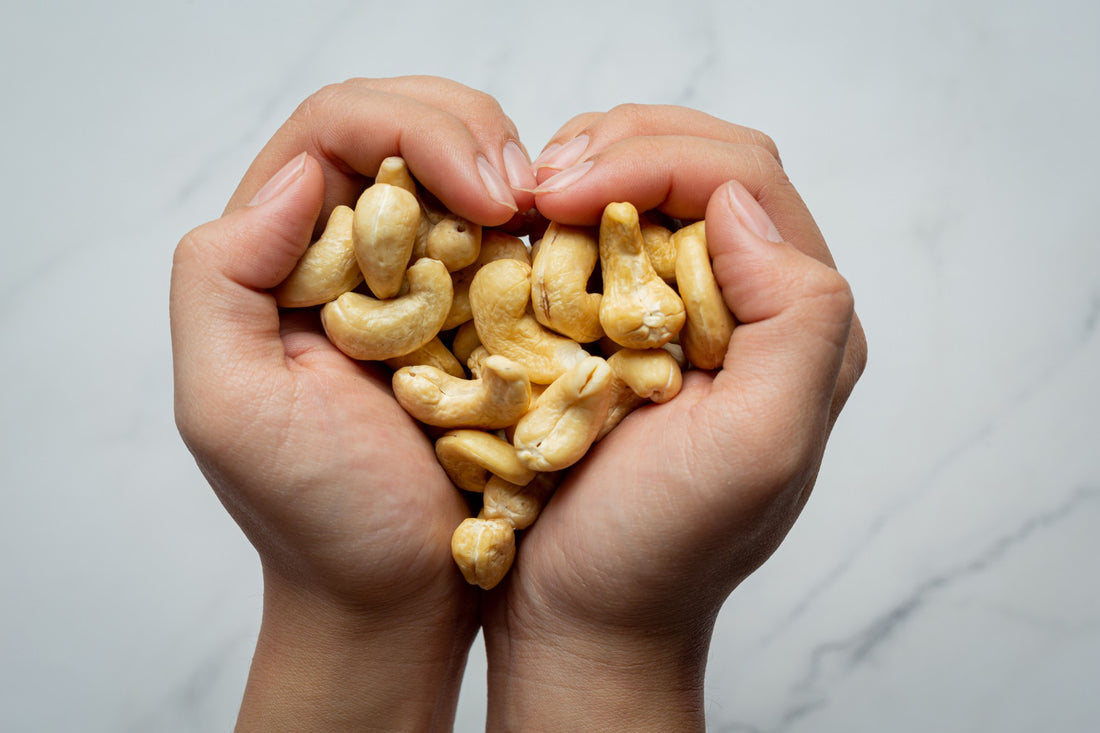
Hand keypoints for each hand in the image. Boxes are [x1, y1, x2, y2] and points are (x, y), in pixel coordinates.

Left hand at [169, 77, 535, 731]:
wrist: (394, 595)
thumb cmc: (317, 518)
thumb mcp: (230, 406)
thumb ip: (224, 277)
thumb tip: (304, 177)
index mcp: (279, 257)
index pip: (335, 129)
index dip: (410, 128)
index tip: (482, 197)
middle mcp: (345, 250)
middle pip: (401, 123)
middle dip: (467, 133)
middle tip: (519, 198)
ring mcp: (418, 275)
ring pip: (462, 162)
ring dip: (508, 167)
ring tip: (543, 211)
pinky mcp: (480, 308)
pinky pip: (510, 230)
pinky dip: (540, 219)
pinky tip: (560, 240)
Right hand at [481, 105, 866, 730]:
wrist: (583, 615)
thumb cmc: (658, 551)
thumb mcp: (757, 450)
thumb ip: (794, 321)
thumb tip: (736, 206)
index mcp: (799, 325)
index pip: (742, 181)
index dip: (651, 160)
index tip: (557, 193)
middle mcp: (755, 306)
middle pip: (702, 165)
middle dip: (617, 149)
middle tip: (536, 183)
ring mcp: (687, 312)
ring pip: (650, 188)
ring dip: (586, 171)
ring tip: (526, 198)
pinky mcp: (626, 329)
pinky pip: (603, 234)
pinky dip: (561, 215)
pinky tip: (522, 228)